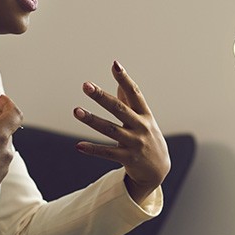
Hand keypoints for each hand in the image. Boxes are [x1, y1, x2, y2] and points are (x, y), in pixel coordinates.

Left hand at [72, 61, 169, 202]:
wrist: (158, 170)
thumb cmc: (147, 137)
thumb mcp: (143, 119)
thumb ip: (130, 101)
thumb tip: (119, 80)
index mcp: (145, 114)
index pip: (135, 93)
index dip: (125, 79)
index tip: (115, 64)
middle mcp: (141, 127)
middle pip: (119, 109)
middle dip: (102, 96)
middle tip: (86, 85)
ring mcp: (135, 143)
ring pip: (110, 130)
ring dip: (92, 120)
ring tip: (76, 111)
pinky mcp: (128, 158)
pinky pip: (107, 153)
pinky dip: (93, 149)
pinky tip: (78, 146)